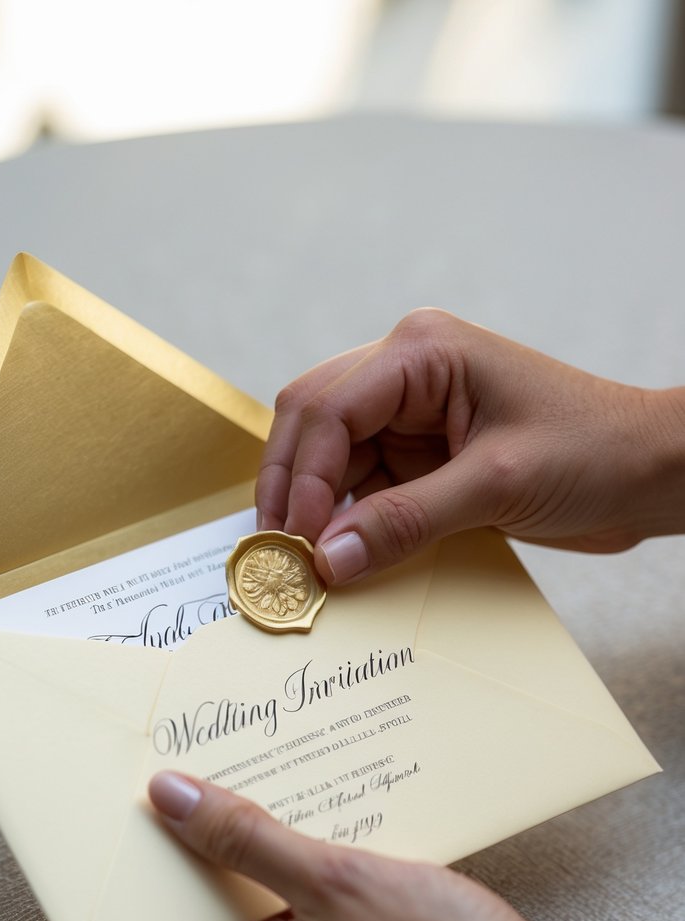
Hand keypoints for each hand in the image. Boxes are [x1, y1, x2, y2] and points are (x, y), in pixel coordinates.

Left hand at [142, 773, 684, 920]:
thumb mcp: (339, 883)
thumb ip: (248, 843)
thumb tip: (170, 801)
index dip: (151, 888)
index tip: (153, 827)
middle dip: (220, 869)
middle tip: (225, 796)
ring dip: (279, 882)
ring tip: (288, 808)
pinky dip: (323, 908)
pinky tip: (347, 852)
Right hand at [256, 310, 684, 583]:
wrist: (651, 473)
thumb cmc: (595, 452)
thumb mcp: (496, 487)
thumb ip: (406, 521)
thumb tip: (329, 559)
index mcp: (421, 352)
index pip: (330, 408)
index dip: (302, 476)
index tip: (298, 539)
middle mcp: (406, 374)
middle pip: (312, 422)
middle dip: (290, 485)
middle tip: (278, 549)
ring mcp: (411, 415)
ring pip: (330, 457)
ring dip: (313, 506)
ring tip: (303, 561)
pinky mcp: (422, 456)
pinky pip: (363, 486)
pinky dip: (346, 520)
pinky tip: (340, 555)